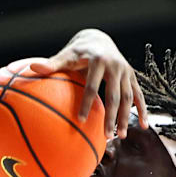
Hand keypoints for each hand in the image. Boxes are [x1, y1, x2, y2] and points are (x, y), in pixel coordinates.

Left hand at [30, 29, 147, 138]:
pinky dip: (143, 111)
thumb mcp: (65, 56)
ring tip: (121, 136)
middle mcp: (116, 66)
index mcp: (98, 61)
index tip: (81, 121)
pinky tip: (144, 127)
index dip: (87, 103)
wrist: (98, 39)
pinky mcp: (133, 77)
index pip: (92, 86)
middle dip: (111, 116)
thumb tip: (31, 69)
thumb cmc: (77, 52)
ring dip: (126, 117)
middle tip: (106, 136)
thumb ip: (51, 64)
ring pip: (128, 98)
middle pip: (114, 95)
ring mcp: (127, 72)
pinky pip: (139, 96)